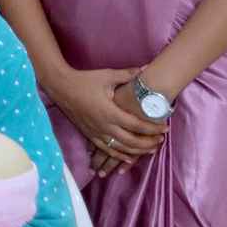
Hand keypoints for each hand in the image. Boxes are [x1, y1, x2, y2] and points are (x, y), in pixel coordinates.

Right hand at [45, 64, 164, 176]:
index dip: (153, 128)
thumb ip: (128, 74)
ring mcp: (96, 132)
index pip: (137, 125)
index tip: (165, 128)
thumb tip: (147, 67)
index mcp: (110, 112)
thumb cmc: (84, 80)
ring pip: (120, 149)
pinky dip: (120, 156)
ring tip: (151, 150)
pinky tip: (130, 159)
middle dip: (149, 143)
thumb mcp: (107, 76)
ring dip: (137, 151)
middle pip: (131, 141)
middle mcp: (104, 126)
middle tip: (161, 140)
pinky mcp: (90, 135)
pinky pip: (107, 150)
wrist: (61, 87)